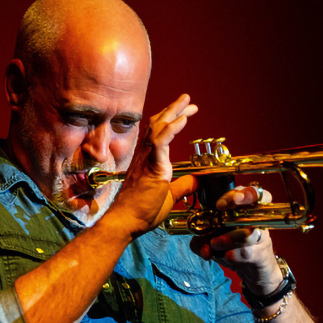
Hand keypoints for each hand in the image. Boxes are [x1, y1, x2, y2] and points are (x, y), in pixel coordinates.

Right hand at [106, 94, 197, 235]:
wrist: (126, 222)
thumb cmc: (140, 213)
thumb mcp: (167, 197)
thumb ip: (181, 187)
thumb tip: (196, 181)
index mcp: (147, 161)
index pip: (158, 134)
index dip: (170, 121)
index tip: (185, 114)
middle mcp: (144, 156)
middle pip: (157, 124)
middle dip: (173, 110)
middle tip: (187, 99)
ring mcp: (145, 160)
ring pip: (158, 128)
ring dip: (174, 112)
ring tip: (187, 101)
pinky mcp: (151, 167)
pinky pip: (160, 142)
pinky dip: (172, 129)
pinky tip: (182, 120)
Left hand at [190, 183, 283, 295]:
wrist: (254, 273)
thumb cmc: (235, 250)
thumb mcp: (214, 242)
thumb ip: (201, 241)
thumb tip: (198, 243)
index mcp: (247, 211)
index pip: (250, 192)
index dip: (238, 193)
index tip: (220, 204)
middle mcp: (258, 220)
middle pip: (256, 202)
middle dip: (238, 200)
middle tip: (221, 208)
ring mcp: (262, 237)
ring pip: (250, 231)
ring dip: (230, 236)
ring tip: (214, 243)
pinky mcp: (261, 256)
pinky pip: (249, 252)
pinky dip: (236, 255)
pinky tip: (227, 257)